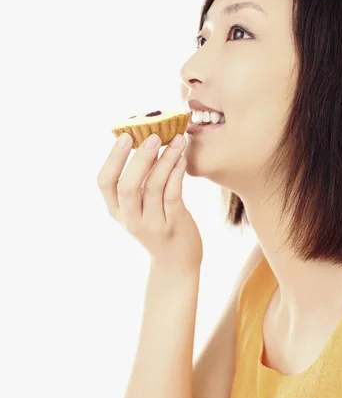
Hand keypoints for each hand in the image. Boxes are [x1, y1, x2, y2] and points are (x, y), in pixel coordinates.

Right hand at [97, 132, 202, 272]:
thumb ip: (137, 180)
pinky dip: (177, 173)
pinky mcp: (173, 225)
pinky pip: (173, 195)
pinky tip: (182, 158)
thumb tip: (144, 138)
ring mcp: (151, 224)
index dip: (113, 158)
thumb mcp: (138, 206)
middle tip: (153, 136)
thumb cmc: (157, 224)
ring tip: (176, 140)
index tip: (125, 135)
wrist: (176, 261)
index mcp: (116, 210)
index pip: (104, 182)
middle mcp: (130, 219)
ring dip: (165, 160)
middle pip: (128, 186)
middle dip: (140, 158)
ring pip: (154, 187)